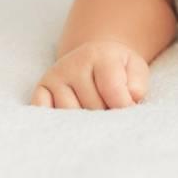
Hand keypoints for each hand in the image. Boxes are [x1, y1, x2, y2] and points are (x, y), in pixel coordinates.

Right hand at [29, 39, 148, 109]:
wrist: (94, 58)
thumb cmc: (119, 69)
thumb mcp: (135, 70)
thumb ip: (137, 85)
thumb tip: (129, 100)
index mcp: (101, 55)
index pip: (112, 90)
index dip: (124, 106)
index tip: (129, 111)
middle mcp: (74, 63)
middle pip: (91, 106)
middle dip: (104, 115)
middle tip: (109, 111)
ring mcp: (55, 75)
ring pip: (69, 113)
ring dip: (83, 122)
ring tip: (93, 114)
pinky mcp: (41, 88)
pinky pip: (44, 112)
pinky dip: (56, 121)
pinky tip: (69, 120)